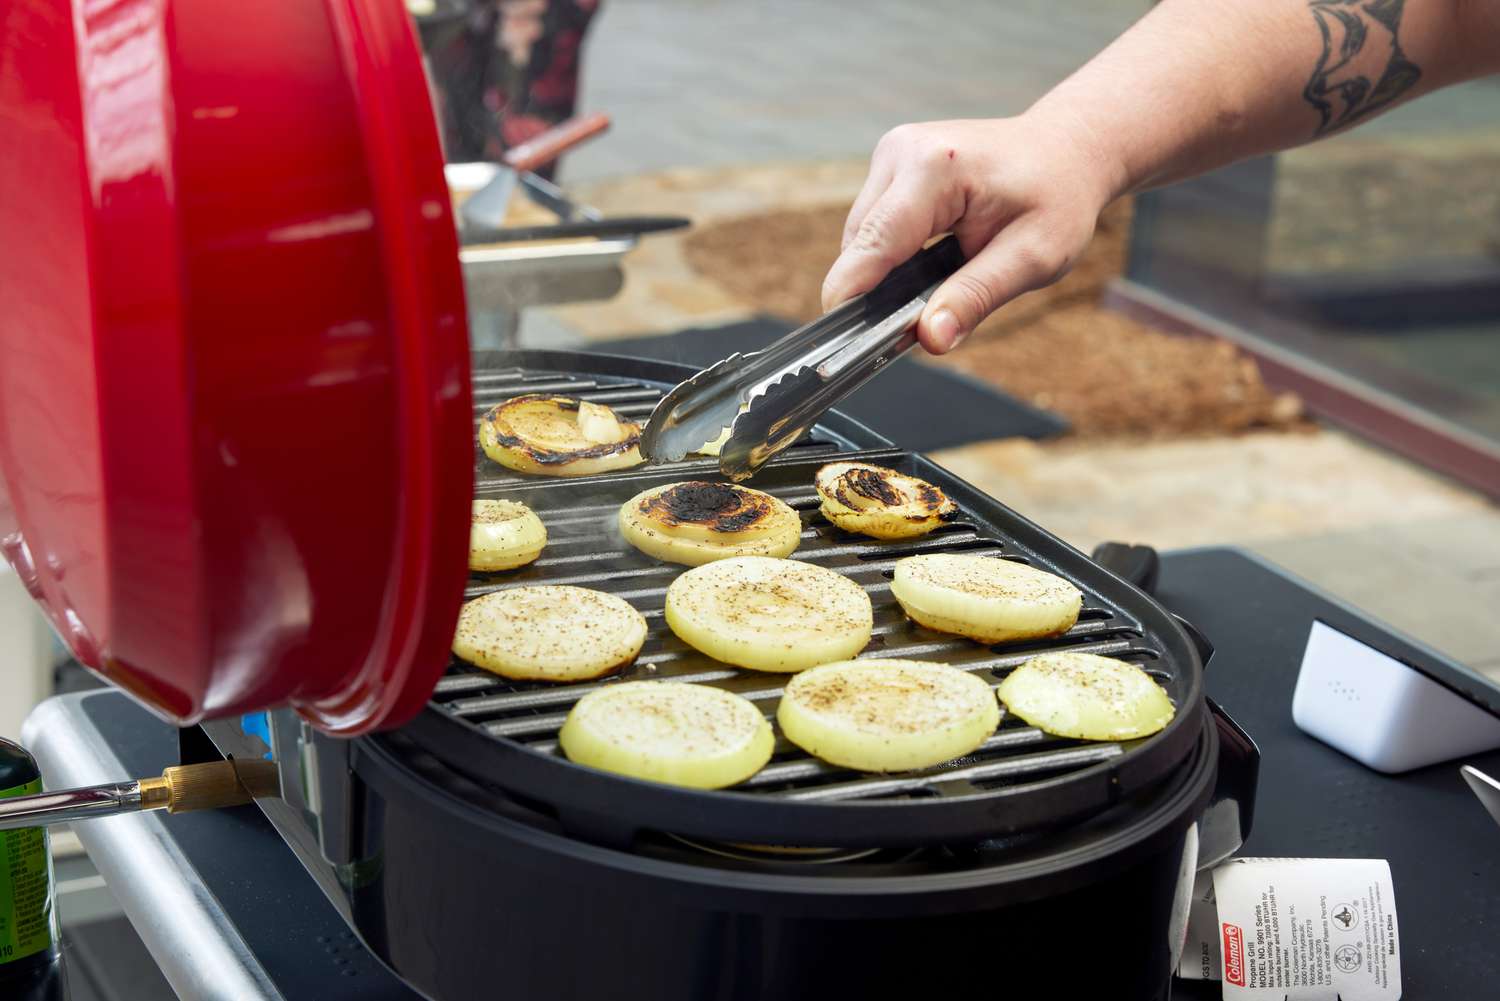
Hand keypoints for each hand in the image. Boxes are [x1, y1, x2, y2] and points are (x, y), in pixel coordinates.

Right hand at [821, 114, 1121, 353]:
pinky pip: (872, 225)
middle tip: (919, 326)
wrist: (1068, 149)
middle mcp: (902, 152)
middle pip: (859, 245)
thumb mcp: (1032, 258)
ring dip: (885, 272)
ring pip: (860, 237)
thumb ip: (977, 297)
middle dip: (878, 291)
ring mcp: (893, 153)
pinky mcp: (892, 163)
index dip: (852, 297)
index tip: (839, 343)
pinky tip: (926, 265)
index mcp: (935, 168)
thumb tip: (930, 338)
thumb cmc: (1058, 197)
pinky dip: (890, 253)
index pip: (873, 245)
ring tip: (934, 287)